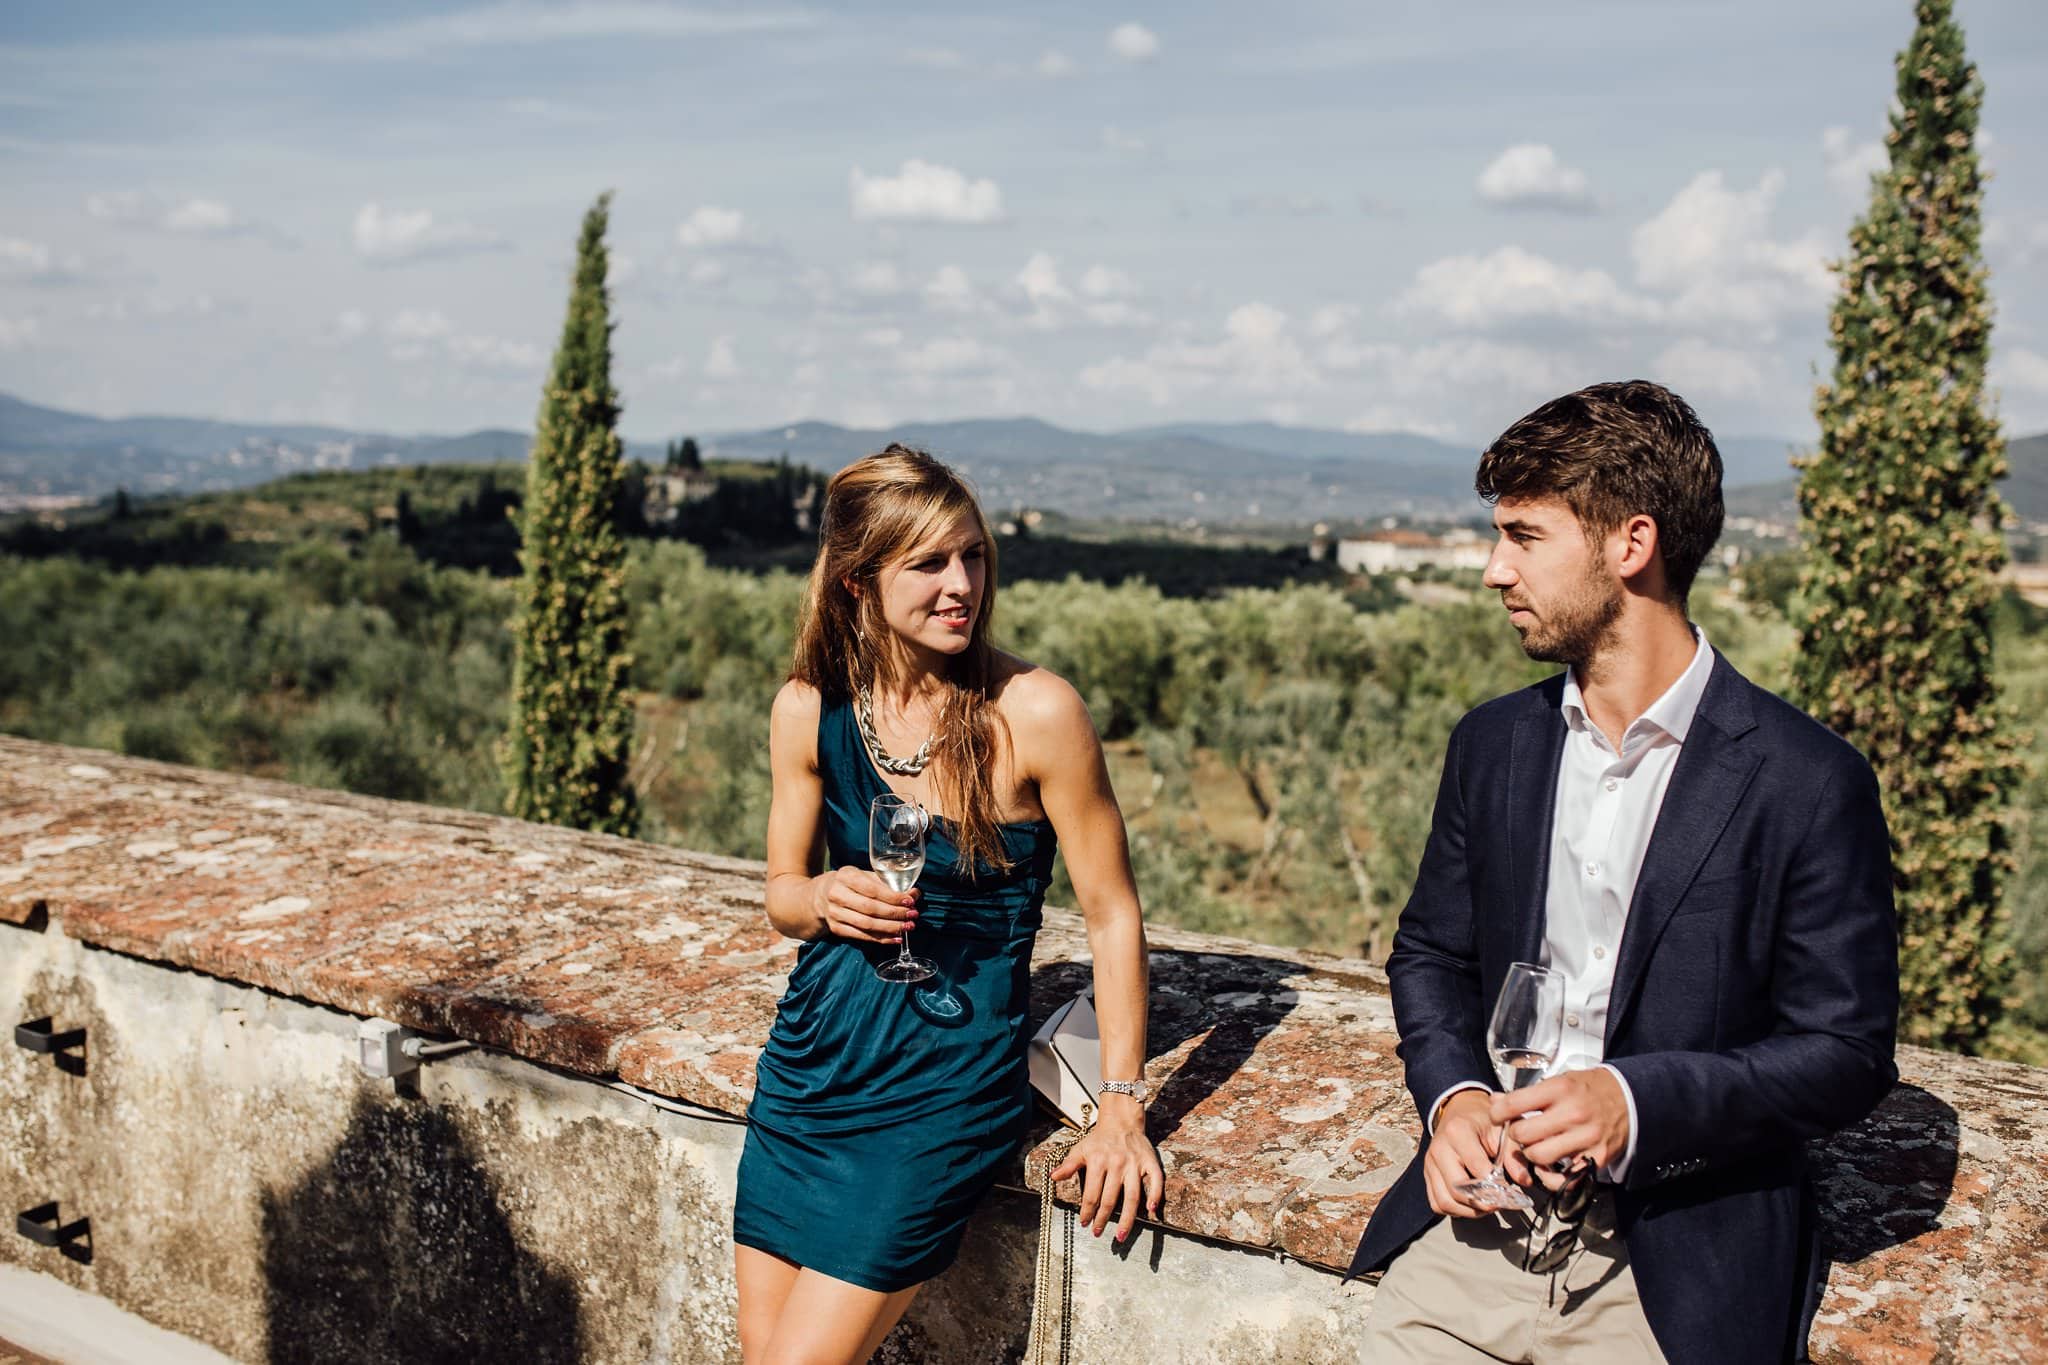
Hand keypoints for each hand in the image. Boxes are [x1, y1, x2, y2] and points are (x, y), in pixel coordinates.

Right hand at [809, 867, 917, 943]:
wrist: (818, 897)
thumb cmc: (848, 884)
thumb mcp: (861, 875)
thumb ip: (885, 883)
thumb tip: (914, 893)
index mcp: (845, 876)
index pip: (872, 889)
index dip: (893, 897)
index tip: (910, 900)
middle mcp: (837, 895)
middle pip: (870, 908)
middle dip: (895, 913)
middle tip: (913, 915)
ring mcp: (835, 914)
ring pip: (867, 924)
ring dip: (891, 928)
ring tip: (908, 927)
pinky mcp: (836, 929)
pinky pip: (862, 936)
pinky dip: (881, 939)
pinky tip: (896, 938)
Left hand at [1050, 1098, 1162, 1242]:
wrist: (1121, 1120)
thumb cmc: (1099, 1139)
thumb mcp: (1080, 1149)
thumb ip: (1068, 1165)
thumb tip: (1053, 1177)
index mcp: (1098, 1162)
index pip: (1091, 1194)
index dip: (1087, 1211)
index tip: (1084, 1223)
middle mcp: (1117, 1164)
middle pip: (1110, 1199)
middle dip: (1103, 1219)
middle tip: (1098, 1233)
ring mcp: (1135, 1164)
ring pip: (1132, 1196)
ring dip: (1127, 1219)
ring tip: (1120, 1235)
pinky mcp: (1150, 1162)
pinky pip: (1156, 1180)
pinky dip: (1156, 1195)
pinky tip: (1152, 1210)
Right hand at [1423, 1089, 1506, 1217]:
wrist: (1459, 1111)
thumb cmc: (1481, 1122)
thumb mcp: (1502, 1131)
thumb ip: (1513, 1155)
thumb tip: (1524, 1181)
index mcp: (1457, 1132)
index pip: (1477, 1169)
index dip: (1496, 1186)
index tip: (1510, 1192)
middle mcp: (1439, 1149)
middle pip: (1457, 1190)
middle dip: (1481, 1203)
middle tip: (1499, 1203)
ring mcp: (1430, 1164)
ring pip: (1445, 1201)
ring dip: (1468, 1211)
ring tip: (1487, 1205)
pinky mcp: (1428, 1175)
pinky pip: (1437, 1203)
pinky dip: (1455, 1210)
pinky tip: (1471, 1204)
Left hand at [1492, 1069, 1629, 1183]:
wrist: (1631, 1100)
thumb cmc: (1590, 1090)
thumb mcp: (1560, 1080)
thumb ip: (1528, 1094)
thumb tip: (1495, 1101)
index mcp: (1561, 1089)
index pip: (1515, 1104)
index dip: (1498, 1112)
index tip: (1496, 1115)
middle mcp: (1573, 1113)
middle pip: (1524, 1134)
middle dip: (1515, 1134)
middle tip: (1519, 1132)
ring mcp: (1586, 1138)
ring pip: (1539, 1156)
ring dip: (1531, 1155)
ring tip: (1535, 1146)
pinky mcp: (1596, 1158)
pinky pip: (1564, 1178)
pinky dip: (1551, 1177)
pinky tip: (1549, 1167)